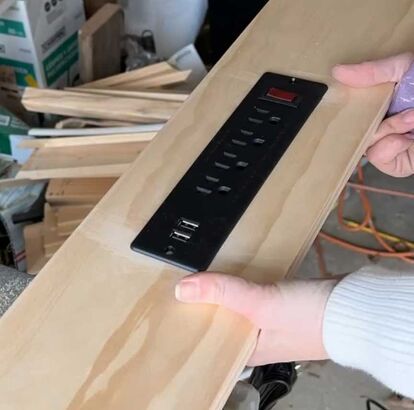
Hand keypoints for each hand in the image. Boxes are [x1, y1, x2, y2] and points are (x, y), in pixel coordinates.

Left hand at [175, 273, 336, 365]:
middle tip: (178, 289)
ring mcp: (266, 320)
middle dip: (202, 307)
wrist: (352, 304)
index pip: (210, 343)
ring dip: (220, 293)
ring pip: (234, 307)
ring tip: (196, 279)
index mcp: (247, 350)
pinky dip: (238, 285)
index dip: (190, 328)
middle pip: (220, 322)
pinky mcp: (276, 302)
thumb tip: (183, 288)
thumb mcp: (261, 304)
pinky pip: (249, 294)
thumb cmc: (314, 318)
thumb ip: (224, 293)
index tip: (169, 313)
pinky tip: (228, 274)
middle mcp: (254, 338)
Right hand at [333, 52, 413, 176]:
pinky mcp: (402, 162)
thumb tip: (337, 71)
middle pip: (358, 130)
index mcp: (386, 104)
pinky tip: (408, 137)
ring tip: (411, 119)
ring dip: (388, 131)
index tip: (347, 99)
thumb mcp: (406, 68)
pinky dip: (391, 146)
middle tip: (404, 110)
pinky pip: (381, 158)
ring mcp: (394, 145)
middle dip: (378, 119)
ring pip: (367, 146)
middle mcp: (387, 125)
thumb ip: (373, 71)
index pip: (356, 111)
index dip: (350, 109)